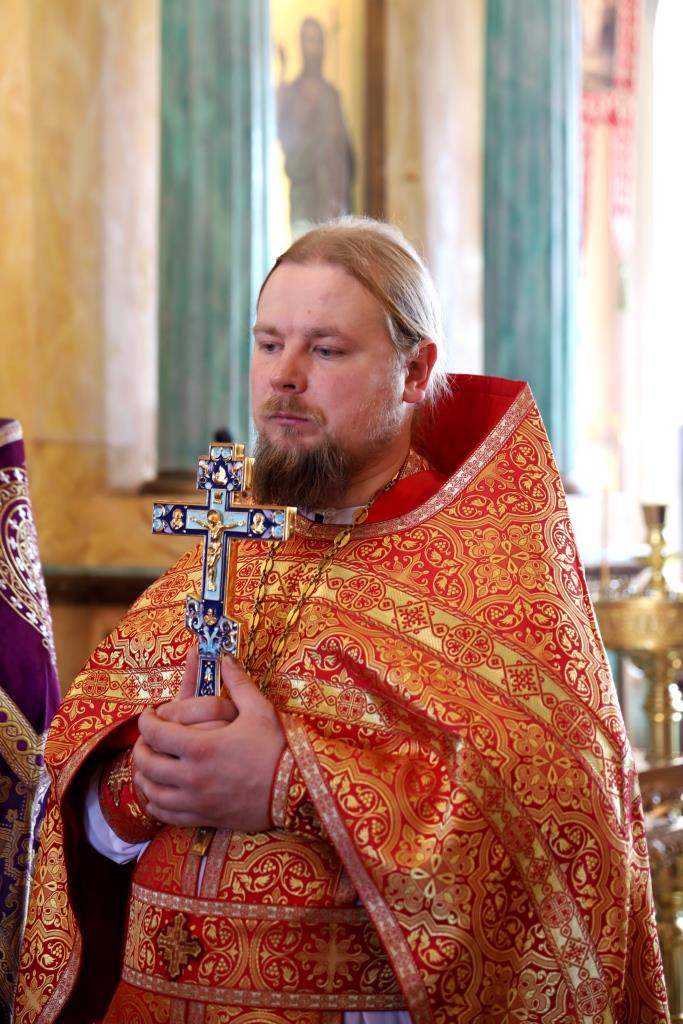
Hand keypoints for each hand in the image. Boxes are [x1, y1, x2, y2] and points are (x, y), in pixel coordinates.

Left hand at [132, 650, 285, 832]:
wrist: (297, 789)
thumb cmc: (278, 747)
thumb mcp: (259, 709)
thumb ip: (237, 683)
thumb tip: (225, 658)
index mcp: (200, 747)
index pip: (155, 733)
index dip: (146, 720)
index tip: (150, 713)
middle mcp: (191, 776)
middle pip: (147, 763)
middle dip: (140, 747)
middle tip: (146, 738)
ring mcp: (196, 801)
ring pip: (151, 792)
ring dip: (143, 776)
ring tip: (148, 764)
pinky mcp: (203, 818)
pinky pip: (166, 815)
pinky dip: (155, 804)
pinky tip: (157, 795)